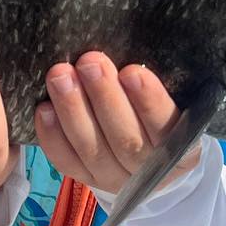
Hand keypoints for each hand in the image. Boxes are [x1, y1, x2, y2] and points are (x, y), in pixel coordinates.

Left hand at [35, 52, 200, 195]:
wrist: (149, 158)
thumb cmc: (159, 115)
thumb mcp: (174, 102)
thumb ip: (153, 86)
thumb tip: (125, 47)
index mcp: (181, 149)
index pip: (165, 126)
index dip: (149, 101)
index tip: (132, 72)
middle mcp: (148, 169)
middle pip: (125, 138)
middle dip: (104, 97)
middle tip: (89, 61)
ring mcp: (113, 177)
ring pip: (91, 148)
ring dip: (73, 110)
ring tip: (60, 75)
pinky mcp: (86, 179)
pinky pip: (66, 161)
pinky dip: (53, 136)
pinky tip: (44, 109)